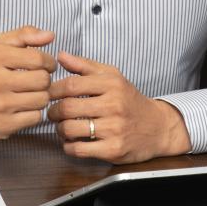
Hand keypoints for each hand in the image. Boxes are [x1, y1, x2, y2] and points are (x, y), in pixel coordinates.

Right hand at [0, 26, 56, 139]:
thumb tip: (51, 35)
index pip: (38, 58)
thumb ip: (23, 36)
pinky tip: (21, 107)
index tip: (45, 65)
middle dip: (44, 79)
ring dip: (40, 96)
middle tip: (36, 80)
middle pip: (42, 80)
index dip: (48, 62)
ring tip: (29, 93)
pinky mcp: (2, 125)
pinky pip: (35, 117)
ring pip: (42, 99)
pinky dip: (33, 112)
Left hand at [47, 52, 191, 162]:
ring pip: (70, 129)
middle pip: (68, 108)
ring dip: (59, 130)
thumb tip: (60, 55)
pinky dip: (68, 146)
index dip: (53, 90)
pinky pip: (79, 149)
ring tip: (62, 127)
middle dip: (53, 111)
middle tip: (53, 113)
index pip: (71, 85)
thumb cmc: (129, 100)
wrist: (157, 127)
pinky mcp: (113, 150)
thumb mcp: (112, 77)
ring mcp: (114, 129)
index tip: (49, 94)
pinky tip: (71, 141)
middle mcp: (114, 105)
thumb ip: (85, 66)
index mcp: (112, 84)